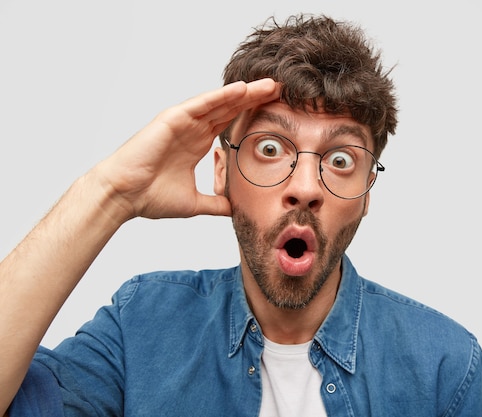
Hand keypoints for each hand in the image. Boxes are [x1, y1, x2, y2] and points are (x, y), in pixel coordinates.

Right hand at [93, 78, 279, 220]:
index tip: (277, 111)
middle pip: (230, 109)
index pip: (231, 124)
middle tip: (280, 90)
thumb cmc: (151, 198)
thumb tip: (234, 209)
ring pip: (220, 102)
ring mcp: (183, 122)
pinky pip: (201, 104)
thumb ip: (216, 203)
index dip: (253, 116)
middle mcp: (192, 129)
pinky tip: (241, 89)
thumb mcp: (194, 203)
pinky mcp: (172, 119)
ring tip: (269, 85)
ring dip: (245, 93)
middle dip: (255, 99)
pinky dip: (221, 96)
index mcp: (198, 144)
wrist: (124, 196)